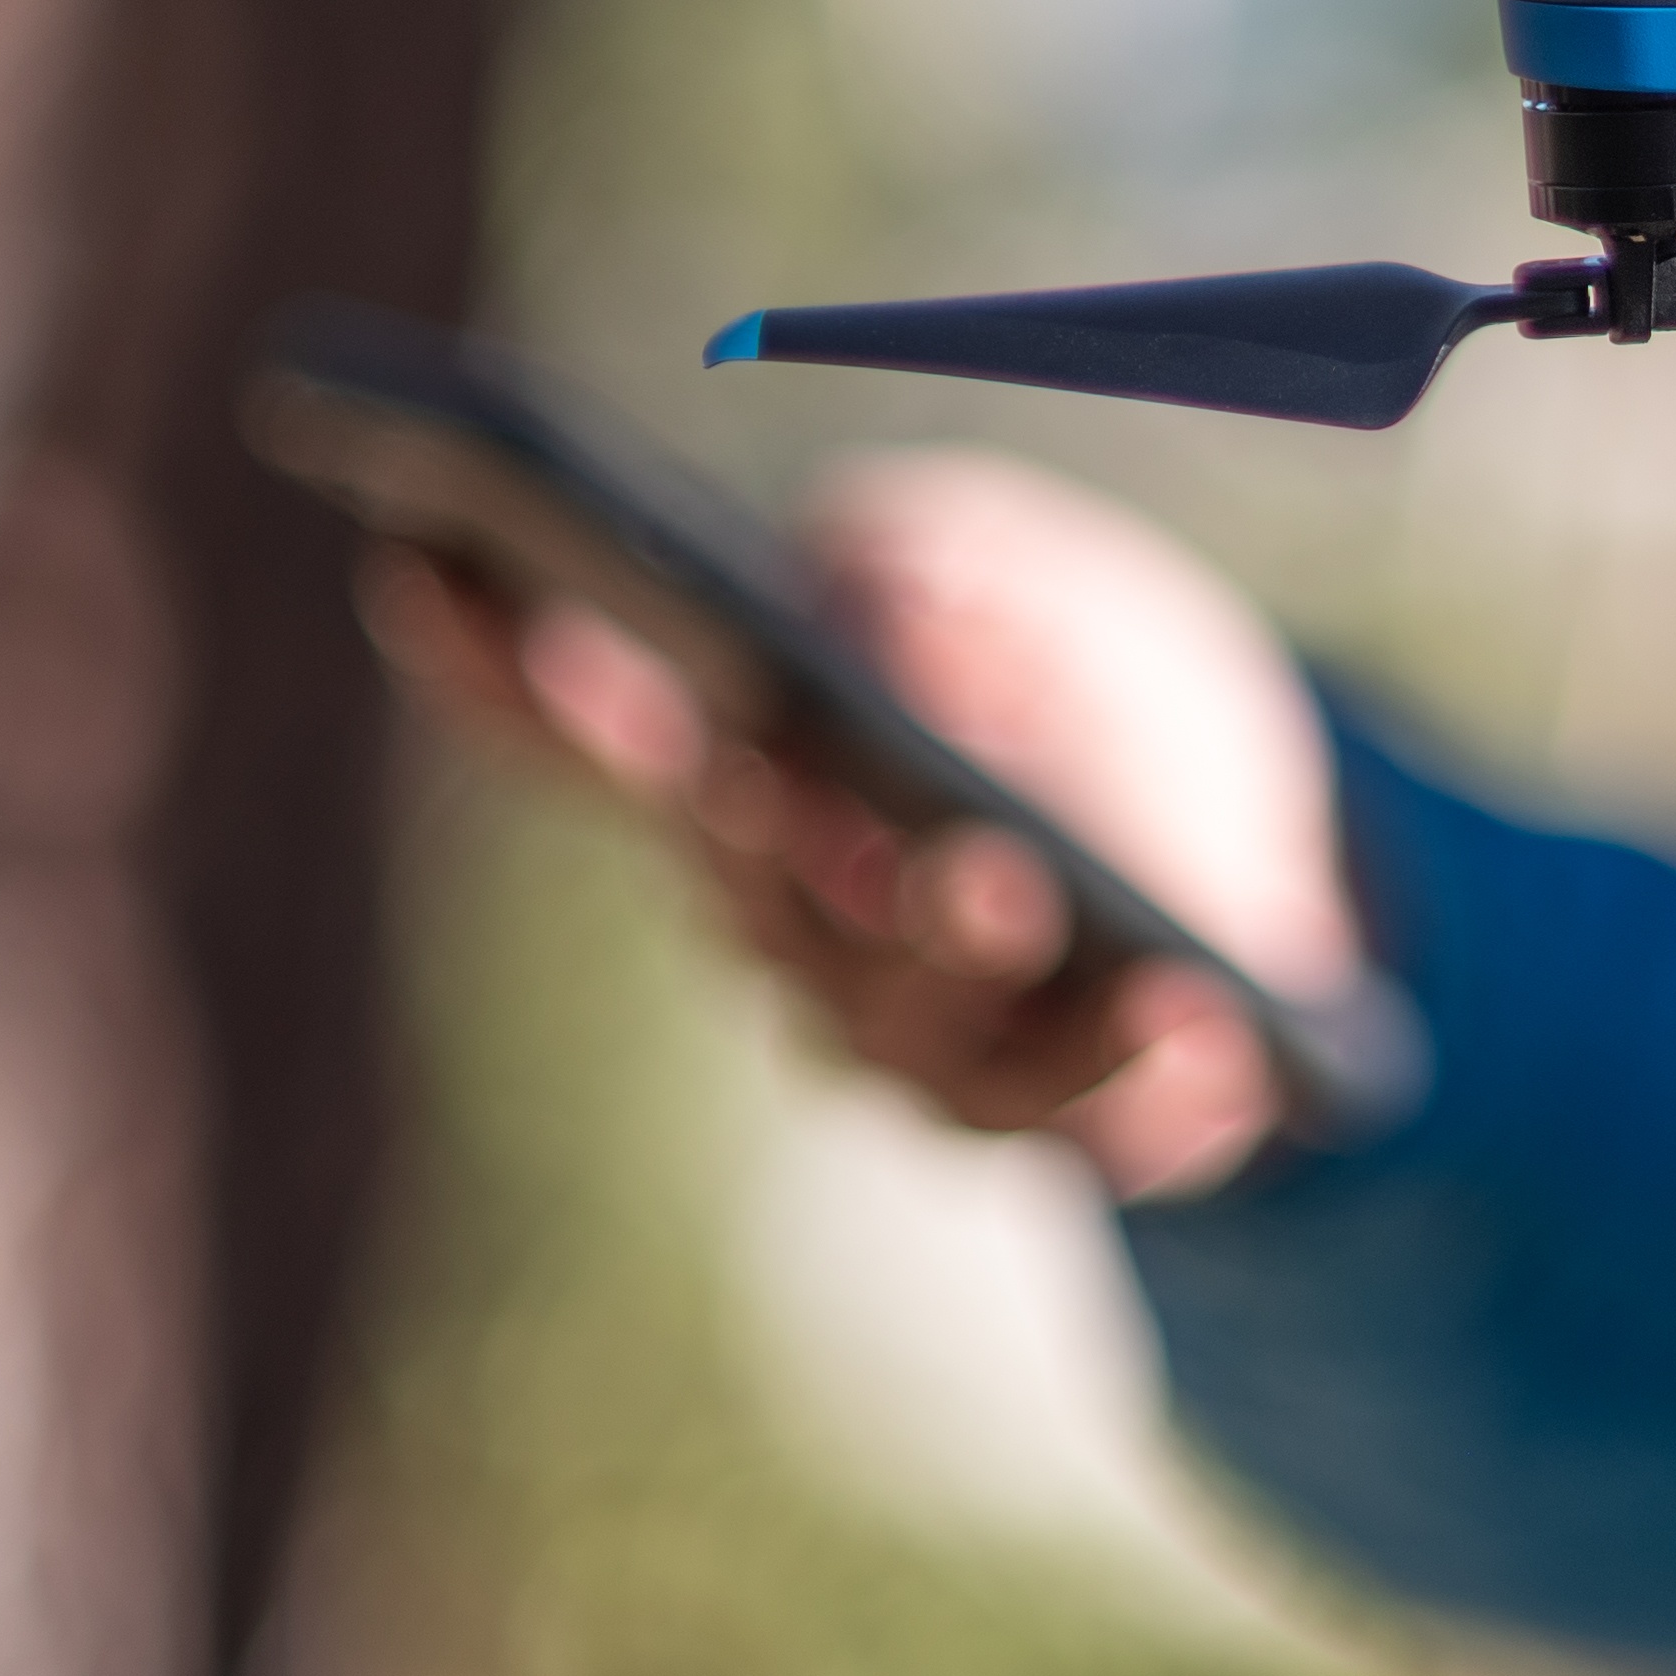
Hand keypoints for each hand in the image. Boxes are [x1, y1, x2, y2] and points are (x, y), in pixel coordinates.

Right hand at [363, 451, 1360, 1198]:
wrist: (1261, 885)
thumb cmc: (1109, 704)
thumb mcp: (1047, 584)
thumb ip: (948, 566)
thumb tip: (877, 595)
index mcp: (756, 774)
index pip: (583, 723)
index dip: (487, 659)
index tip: (415, 563)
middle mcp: (790, 922)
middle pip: (742, 882)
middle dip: (756, 822)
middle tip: (764, 756)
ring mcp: (901, 1034)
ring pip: (892, 1005)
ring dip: (943, 942)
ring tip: (998, 880)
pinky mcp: (1043, 1113)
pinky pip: (1065, 1100)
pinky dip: (1120, 1047)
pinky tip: (1185, 1000)